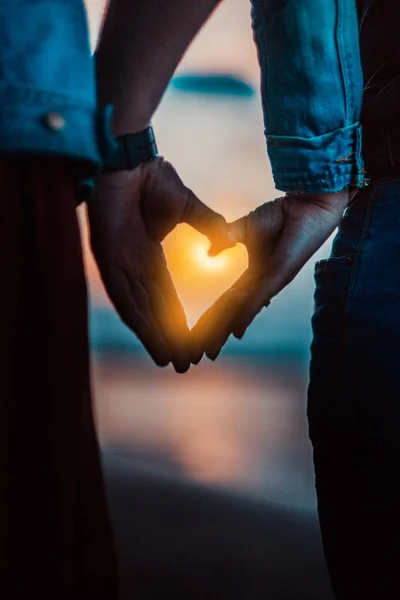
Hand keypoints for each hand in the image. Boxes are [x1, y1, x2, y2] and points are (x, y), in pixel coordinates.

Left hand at [88, 157, 234, 372]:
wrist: (129, 157)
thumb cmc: (153, 177)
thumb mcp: (188, 208)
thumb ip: (206, 226)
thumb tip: (227, 241)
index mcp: (147, 255)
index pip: (163, 296)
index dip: (177, 320)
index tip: (192, 342)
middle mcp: (131, 266)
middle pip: (151, 309)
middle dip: (167, 337)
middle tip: (182, 364)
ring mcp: (118, 265)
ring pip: (138, 310)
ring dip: (154, 337)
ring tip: (171, 362)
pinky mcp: (108, 259)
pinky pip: (124, 296)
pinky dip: (139, 320)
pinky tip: (152, 340)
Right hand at [190, 189, 349, 362]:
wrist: (307, 200)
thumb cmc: (283, 214)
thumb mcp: (245, 229)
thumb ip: (227, 239)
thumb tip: (210, 253)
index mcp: (253, 277)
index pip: (226, 304)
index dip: (209, 320)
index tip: (193, 337)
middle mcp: (262, 285)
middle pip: (231, 314)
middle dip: (213, 335)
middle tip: (196, 356)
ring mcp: (272, 281)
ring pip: (242, 312)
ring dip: (224, 332)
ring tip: (210, 350)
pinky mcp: (282, 271)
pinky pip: (260, 295)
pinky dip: (246, 314)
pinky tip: (236, 330)